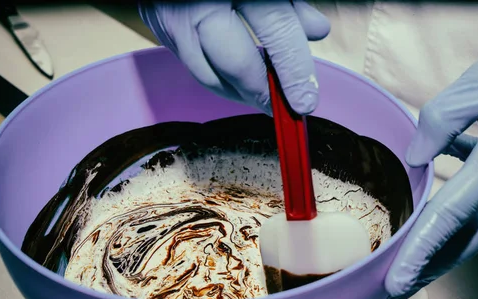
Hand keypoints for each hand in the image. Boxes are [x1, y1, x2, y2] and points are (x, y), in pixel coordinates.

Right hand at [139, 1, 329, 114]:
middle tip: (281, 109)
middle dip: (262, 94)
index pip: (277, 31)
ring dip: (240, 95)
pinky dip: (218, 80)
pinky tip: (237, 84)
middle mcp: (201, 5)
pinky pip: (193, 68)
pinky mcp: (161, 31)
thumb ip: (289, 4)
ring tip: (262, 99)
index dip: (295, 71)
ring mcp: (176, 20)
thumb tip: (316, 31)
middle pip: (237, 65)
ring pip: (211, 77)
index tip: (306, 101)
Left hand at [385, 26, 477, 298]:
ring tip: (408, 262)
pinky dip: (457, 218)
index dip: (419, 251)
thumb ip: (438, 121)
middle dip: (429, 269)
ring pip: (476, 230)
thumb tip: (414, 158)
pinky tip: (433, 208)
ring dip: (441, 248)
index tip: (396, 282)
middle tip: (394, 291)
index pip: (450, 217)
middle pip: (465, 241)